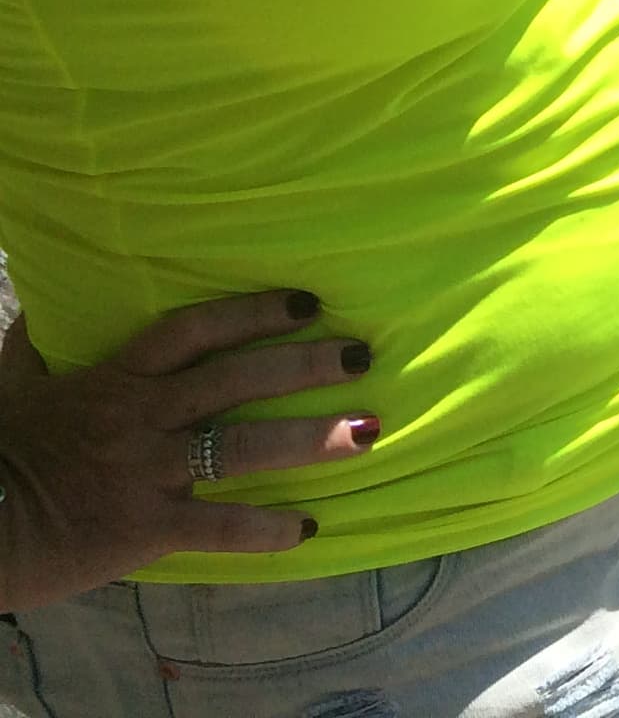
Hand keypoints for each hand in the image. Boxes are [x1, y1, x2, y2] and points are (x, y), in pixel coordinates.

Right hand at [0, 291, 379, 605]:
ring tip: (368, 430)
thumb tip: (39, 318)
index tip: (307, 303)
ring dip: (310, 439)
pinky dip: (263, 531)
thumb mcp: (13, 389)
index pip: (195, 332)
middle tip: (361, 355)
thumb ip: (36, 352)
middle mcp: (143, 417)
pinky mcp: (143, 528)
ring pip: (243, 447)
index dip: (252, 312)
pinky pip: (217, 527)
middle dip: (304, 365)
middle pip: (237, 379)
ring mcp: (147, 472)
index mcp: (116, 380)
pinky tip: (306, 529)